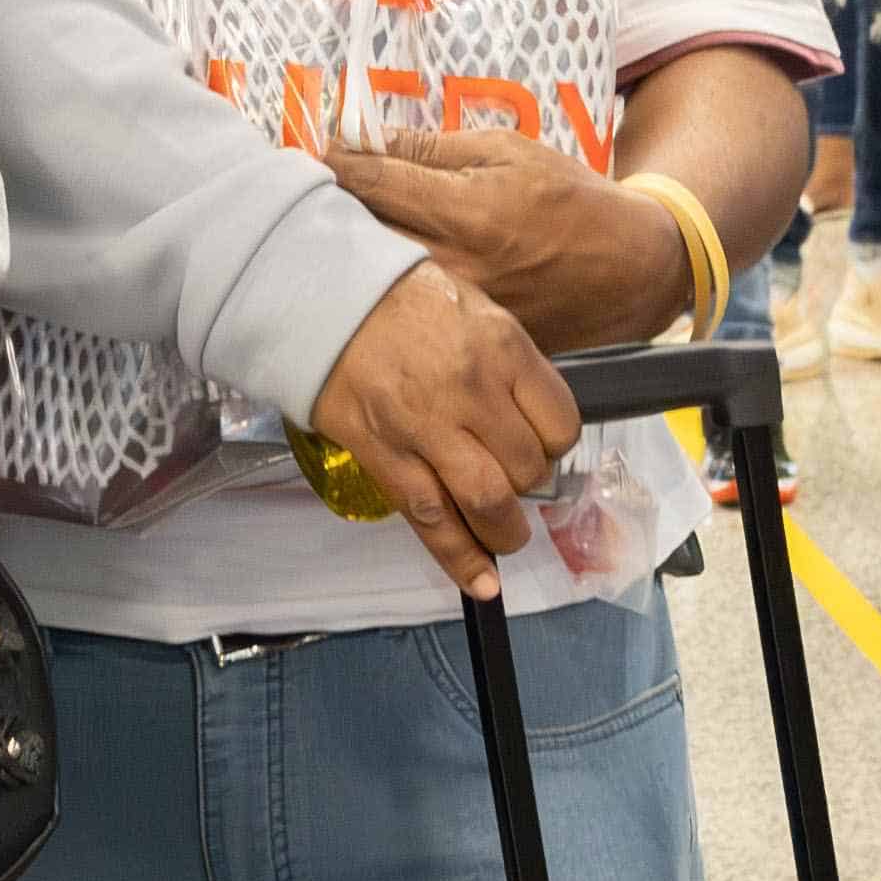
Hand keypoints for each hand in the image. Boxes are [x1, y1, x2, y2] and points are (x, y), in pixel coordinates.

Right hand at [305, 262, 580, 602]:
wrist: (321, 297)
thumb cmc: (401, 299)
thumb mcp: (474, 309)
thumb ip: (508, 364)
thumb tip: (531, 419)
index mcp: (500, 347)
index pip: (559, 422)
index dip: (554, 443)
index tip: (539, 443)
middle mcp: (469, 389)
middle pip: (527, 468)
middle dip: (526, 483)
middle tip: (509, 475)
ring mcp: (424, 427)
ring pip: (487, 502)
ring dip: (503, 531)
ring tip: (503, 532)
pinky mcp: (384, 454)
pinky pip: (431, 519)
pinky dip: (459, 558)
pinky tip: (481, 583)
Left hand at [327, 128, 692, 352]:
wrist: (631, 269)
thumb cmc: (570, 197)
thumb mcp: (506, 150)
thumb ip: (429, 148)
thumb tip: (362, 134)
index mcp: (467, 209)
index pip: (372, 182)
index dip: (333, 163)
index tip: (307, 151)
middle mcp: (458, 265)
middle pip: (364, 233)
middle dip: (329, 207)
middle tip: (300, 188)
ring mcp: (461, 308)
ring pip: (379, 276)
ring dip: (349, 250)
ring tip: (327, 228)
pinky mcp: (470, 336)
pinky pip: (411, 307)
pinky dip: (384, 286)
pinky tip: (369, 270)